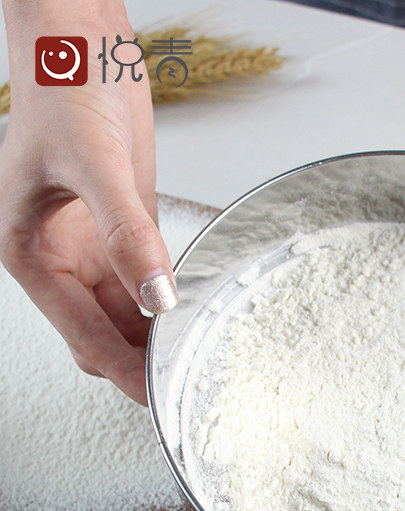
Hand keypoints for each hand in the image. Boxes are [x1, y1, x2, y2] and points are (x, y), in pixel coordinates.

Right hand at [0, 1, 175, 404]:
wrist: (83, 44)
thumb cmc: (63, 89)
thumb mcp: (94, 165)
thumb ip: (128, 233)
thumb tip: (155, 296)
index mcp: (32, 256)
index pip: (82, 335)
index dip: (121, 370)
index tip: (158, 397)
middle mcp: (62, 261)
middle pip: (105, 337)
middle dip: (141, 363)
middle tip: (188, 383)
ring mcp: (97, 249)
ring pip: (128, 317)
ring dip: (157, 338)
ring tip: (198, 356)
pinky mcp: (128, 232)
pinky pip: (148, 284)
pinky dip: (169, 303)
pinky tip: (195, 313)